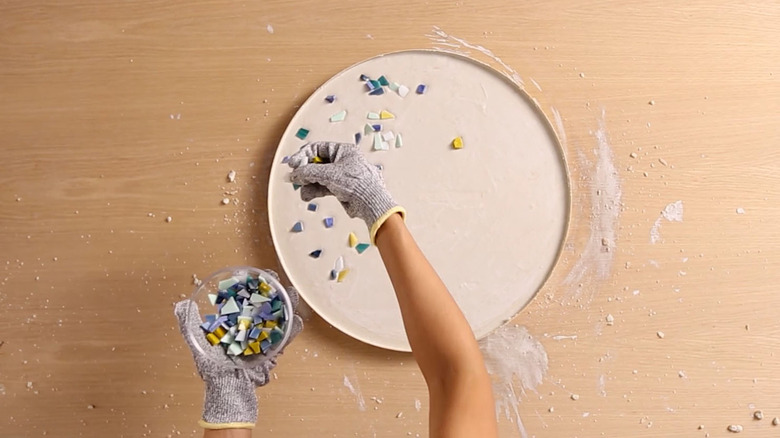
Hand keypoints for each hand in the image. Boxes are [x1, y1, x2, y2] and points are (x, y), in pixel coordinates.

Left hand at [174, 269, 302, 429]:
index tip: (256, 274)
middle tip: (275, 282)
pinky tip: (294, 320)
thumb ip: (189, 322)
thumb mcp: (198, 339)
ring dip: (288, 303)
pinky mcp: (276, 346)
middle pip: (269, 300)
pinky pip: (289, 334)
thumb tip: (181, 305)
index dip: (254, 282)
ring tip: (289, 296)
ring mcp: (266, 334)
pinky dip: (293, 327)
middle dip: (274, 289)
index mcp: (236, 317)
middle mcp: (253, 323)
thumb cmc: (212, 364)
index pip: (248, 294)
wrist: (226, 385)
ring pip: (282, 313)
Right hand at [288, 141, 405, 242]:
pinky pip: (323, 187)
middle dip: (304, 172)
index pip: (317, 148)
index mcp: (343, 150)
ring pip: (318, 177)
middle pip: (316, 163)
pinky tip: (307, 195)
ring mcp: (341, 175)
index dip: (303, 156)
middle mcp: (342, 161)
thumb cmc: (356, 182)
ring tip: (302, 190)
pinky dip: (314, 191)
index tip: (293, 165)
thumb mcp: (329, 174)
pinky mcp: (340, 188)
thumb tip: (295, 173)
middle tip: (295, 178)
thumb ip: (309, 172)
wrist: (370, 201)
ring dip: (308, 183)